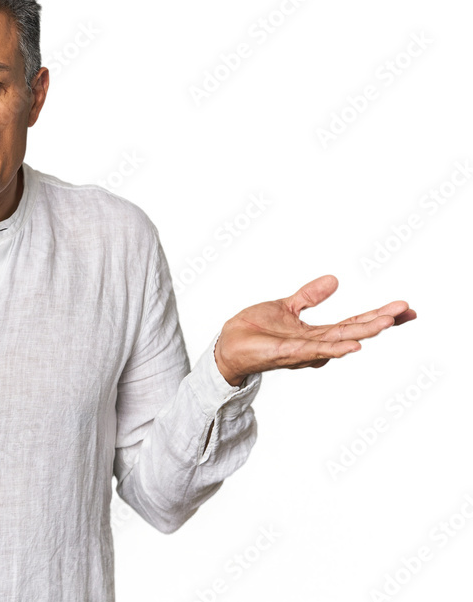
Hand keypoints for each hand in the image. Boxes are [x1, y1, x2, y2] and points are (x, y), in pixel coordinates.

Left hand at [214, 274, 416, 385]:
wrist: (228, 343)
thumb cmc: (254, 329)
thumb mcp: (287, 307)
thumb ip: (310, 297)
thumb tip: (335, 279)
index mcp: (316, 333)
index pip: (353, 323)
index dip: (378, 315)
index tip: (404, 308)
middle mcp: (315, 345)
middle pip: (353, 332)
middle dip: (379, 322)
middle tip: (406, 311)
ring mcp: (303, 351)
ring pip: (339, 341)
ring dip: (363, 332)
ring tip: (386, 323)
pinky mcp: (287, 353)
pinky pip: (314, 352)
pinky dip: (334, 349)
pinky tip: (353, 347)